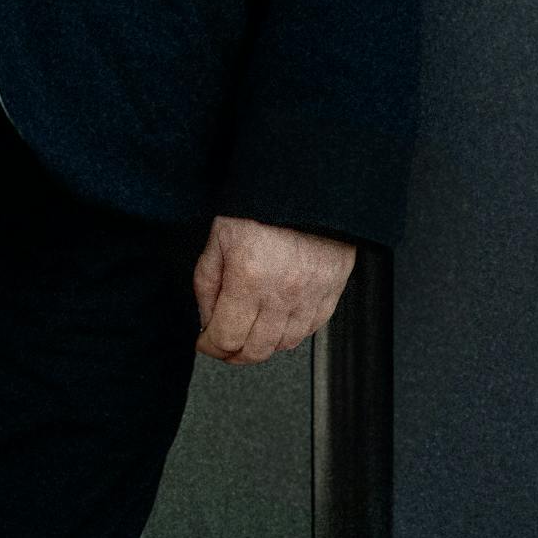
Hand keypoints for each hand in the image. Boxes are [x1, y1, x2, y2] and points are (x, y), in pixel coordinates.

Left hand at [193, 213, 356, 365]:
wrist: (309, 183)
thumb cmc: (264, 202)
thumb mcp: (220, 235)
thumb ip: (208, 281)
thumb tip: (206, 317)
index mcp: (249, 277)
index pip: (226, 337)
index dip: (210, 347)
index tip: (205, 343)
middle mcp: (282, 292)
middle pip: (256, 350)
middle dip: (233, 354)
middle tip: (224, 346)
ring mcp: (311, 294)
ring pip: (285, 344)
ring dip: (263, 346)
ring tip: (250, 335)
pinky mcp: (332, 290)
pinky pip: (311, 329)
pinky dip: (292, 334)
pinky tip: (279, 323)